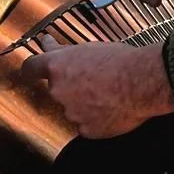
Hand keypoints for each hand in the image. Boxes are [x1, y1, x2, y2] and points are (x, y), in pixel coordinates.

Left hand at [20, 37, 173, 137]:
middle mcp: (59, 90)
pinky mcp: (85, 129)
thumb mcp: (89, 47)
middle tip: (93, 80)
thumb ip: (64, 51)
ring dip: (84, 103)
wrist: (143, 83)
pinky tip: (111, 108)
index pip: (30, 68)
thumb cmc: (121, 61)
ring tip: (108, 93)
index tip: (31, 72)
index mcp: (57, 67)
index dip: (31, 70)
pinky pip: (86, 124)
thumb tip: (47, 44)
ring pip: (72, 108)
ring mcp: (71, 112)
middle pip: (57, 89)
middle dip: (71, 86)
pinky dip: (95, 118)